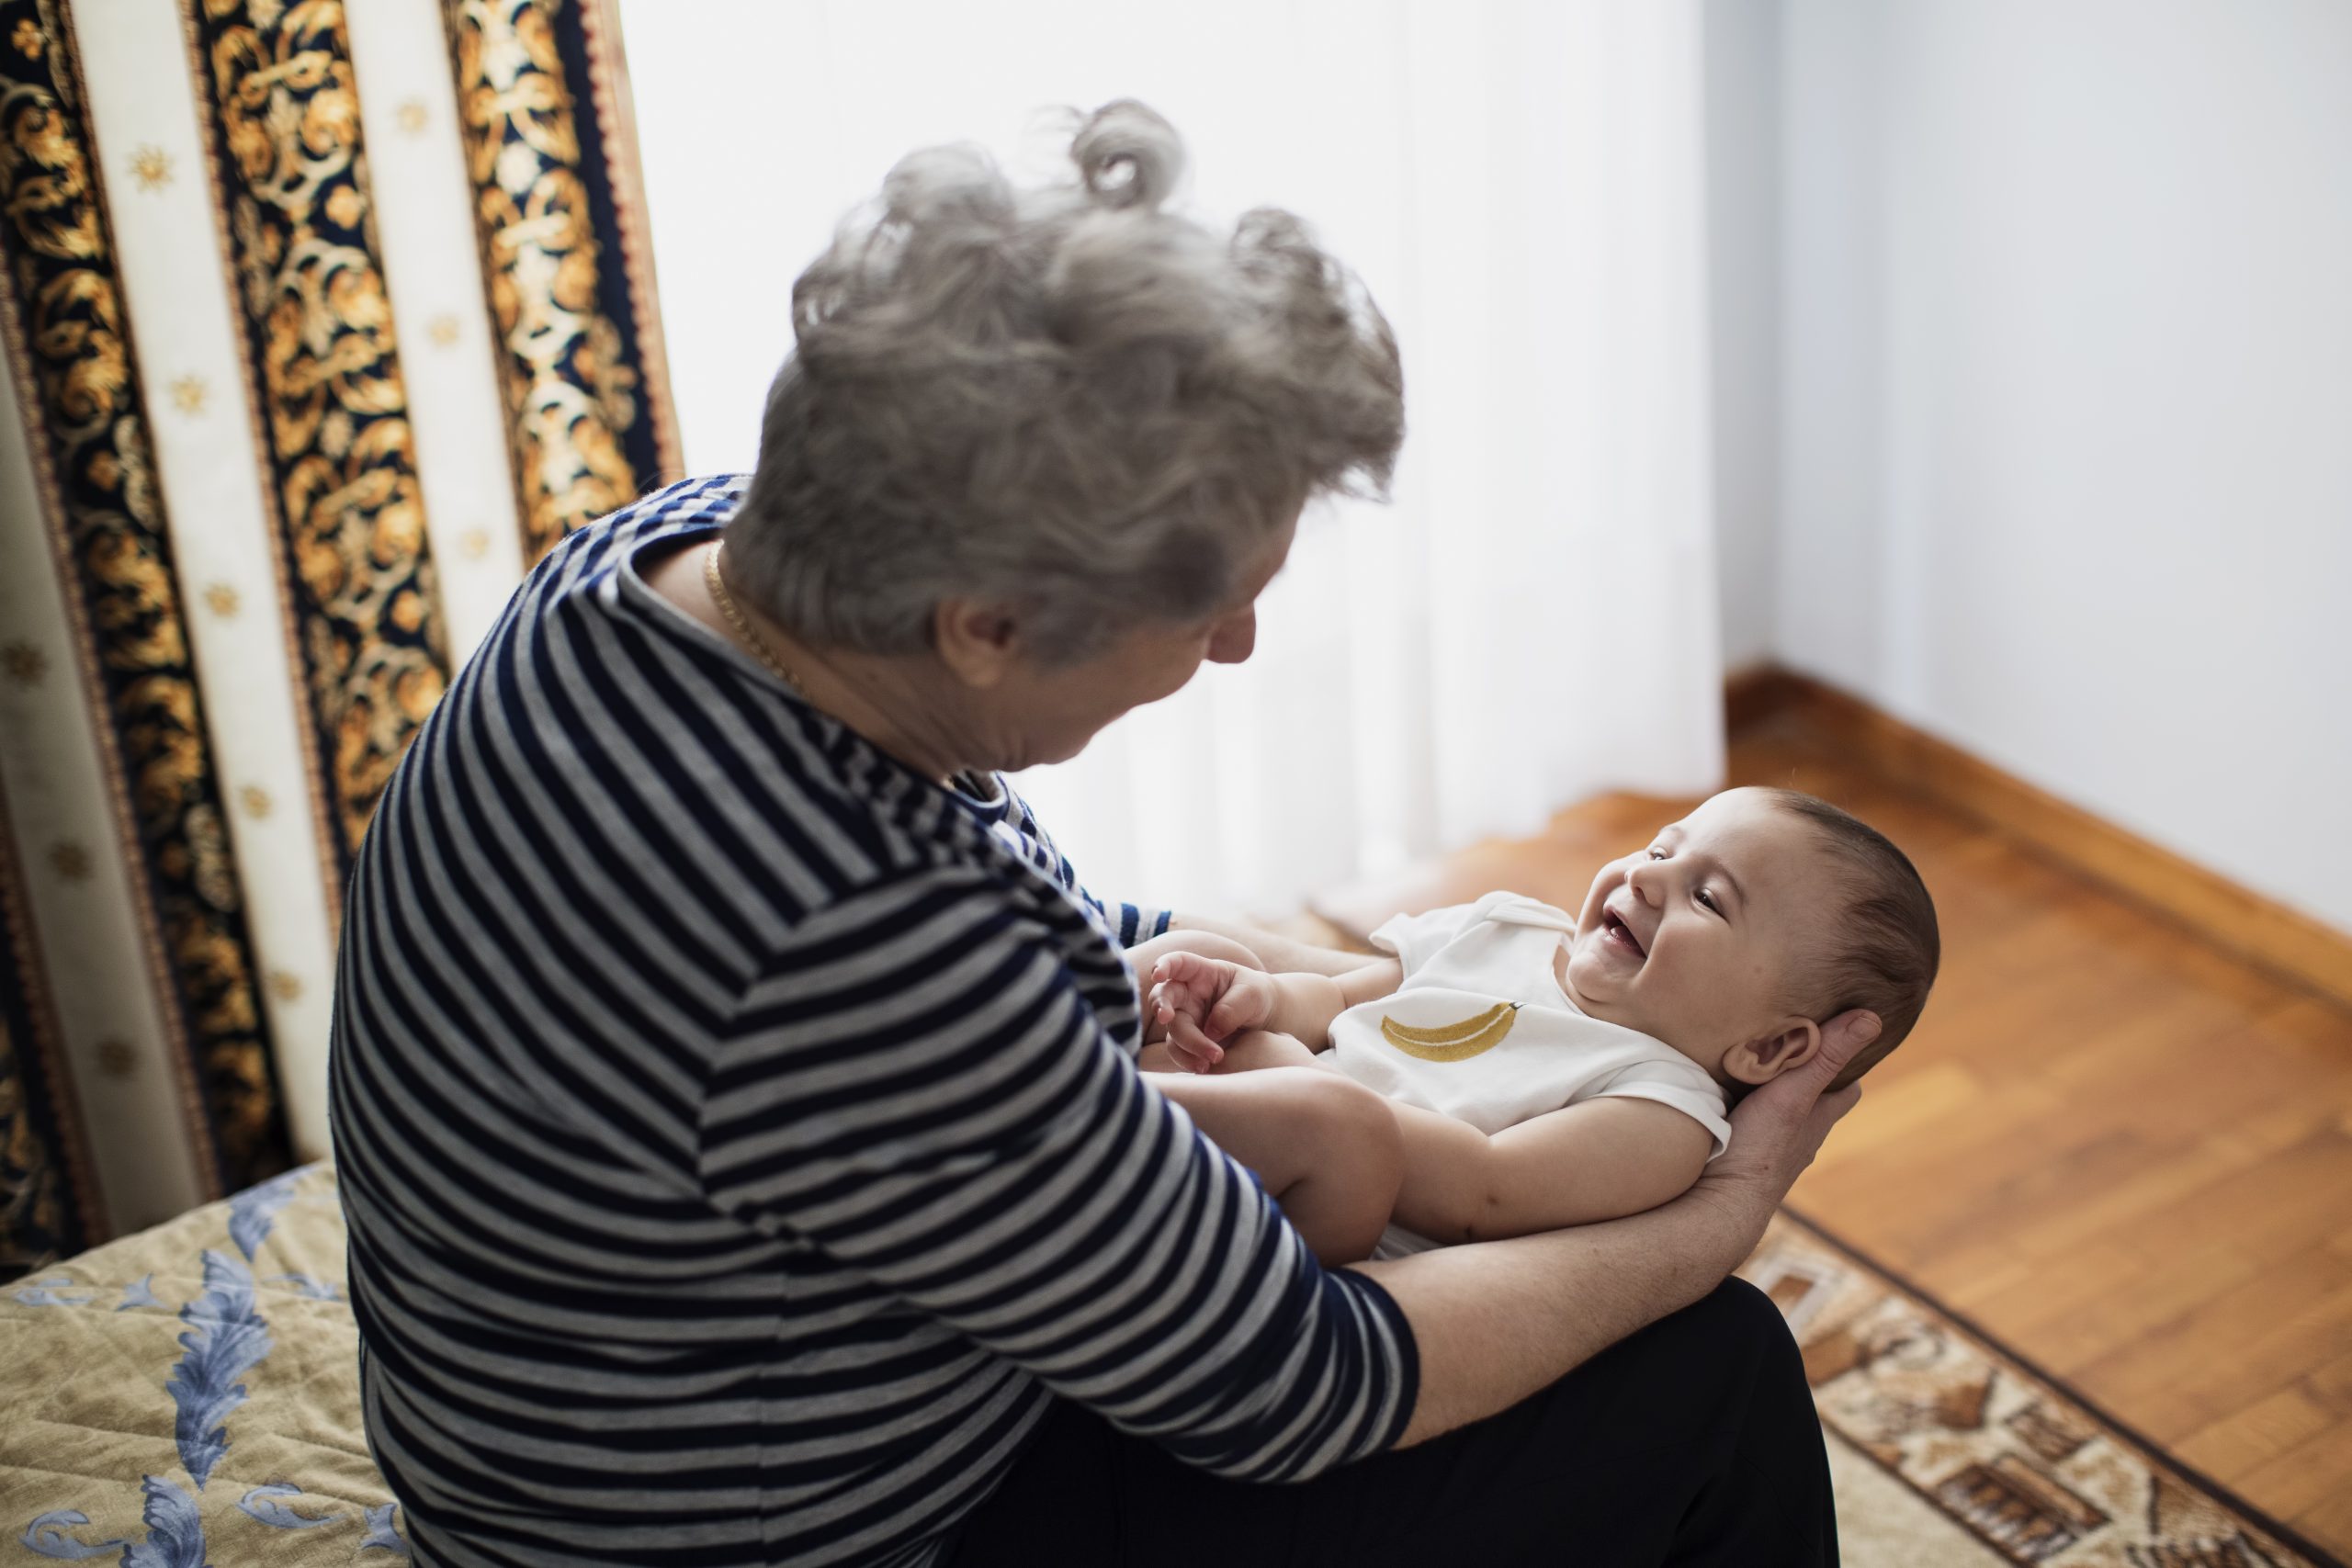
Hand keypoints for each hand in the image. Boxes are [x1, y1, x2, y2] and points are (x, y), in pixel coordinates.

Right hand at [1147, 953, 1280, 1072]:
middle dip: (1161, 1006)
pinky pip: (1178, 1051)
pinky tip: (1205, 1068)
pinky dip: (1188, 1060)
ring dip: (1188, 1045)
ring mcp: (1186, 1018)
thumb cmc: (1256, 996)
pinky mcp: (1188, 1041)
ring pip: (1173, 1030)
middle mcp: (1187, 995)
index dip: (1164, 965)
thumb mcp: (1253, 994)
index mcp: (1201, 973)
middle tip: (1167, 1017)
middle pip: (1163, 997)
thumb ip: (1231, 1008)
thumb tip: (1210, 1031)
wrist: (1264, 1022)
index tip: (1158, 975)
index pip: (1178, 963)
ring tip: (1214, 1058)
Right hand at [1684, 1008, 1877, 1266]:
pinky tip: (1722, 1104)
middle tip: (1787, 1046)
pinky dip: (1743, 1115)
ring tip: (1749, 1067)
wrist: (1719, 1202)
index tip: (1836, 1039)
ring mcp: (1771, 1154)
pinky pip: (1750, 1132)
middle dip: (1804, 1078)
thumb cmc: (1760, 1149)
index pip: (1846, 1089)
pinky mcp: (1742, 1161)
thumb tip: (1871, 1019)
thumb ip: (1825, 1058)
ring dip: (1770, 1098)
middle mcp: (1800, 1140)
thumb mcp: (1794, 1094)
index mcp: (1817, 1120)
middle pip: (1813, 1103)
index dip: (1846, 1065)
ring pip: (1780, 1119)